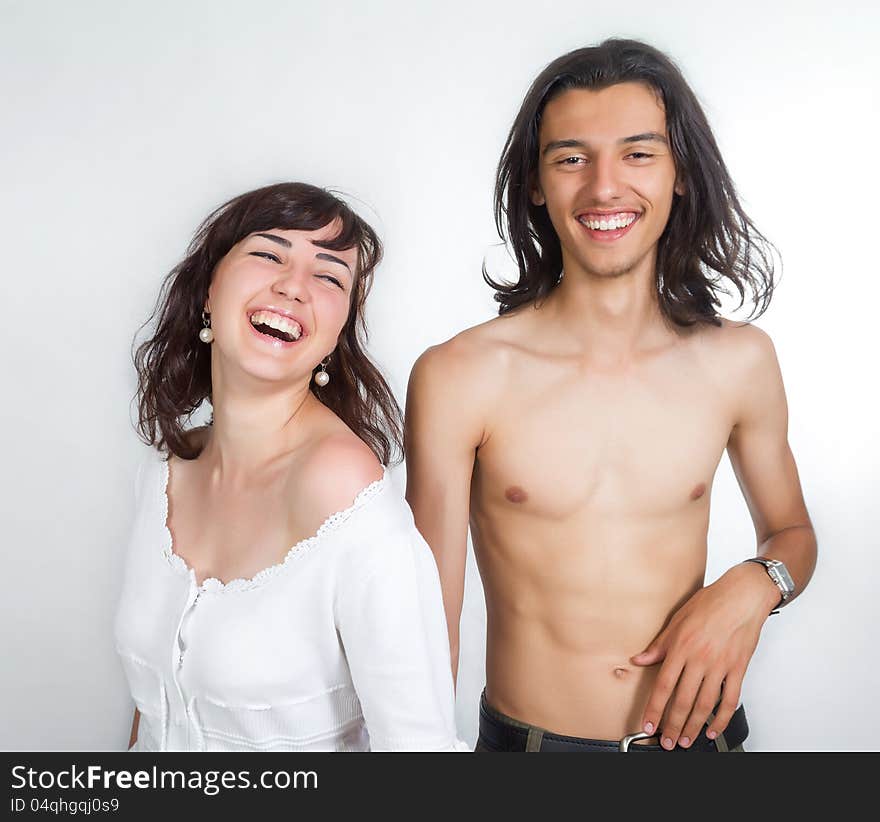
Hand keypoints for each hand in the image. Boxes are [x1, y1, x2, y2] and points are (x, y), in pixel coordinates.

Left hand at [630, 563, 778, 748]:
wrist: (742, 595)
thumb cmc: (710, 603)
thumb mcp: (677, 619)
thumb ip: (659, 645)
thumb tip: (640, 660)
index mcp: (681, 647)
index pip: (663, 685)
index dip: (654, 709)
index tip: (648, 725)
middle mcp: (700, 659)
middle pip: (683, 700)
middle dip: (673, 725)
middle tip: (666, 742)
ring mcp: (720, 666)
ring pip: (705, 704)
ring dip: (694, 726)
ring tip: (685, 740)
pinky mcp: (738, 669)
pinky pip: (730, 700)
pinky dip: (721, 718)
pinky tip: (713, 729)